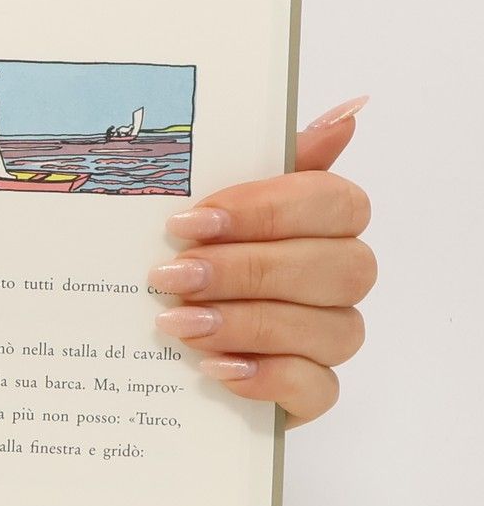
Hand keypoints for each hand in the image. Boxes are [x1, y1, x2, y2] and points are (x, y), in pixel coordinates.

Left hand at [150, 98, 373, 423]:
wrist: (157, 345)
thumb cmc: (195, 259)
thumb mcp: (211, 205)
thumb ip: (271, 159)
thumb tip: (348, 112)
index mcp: (324, 223)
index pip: (334, 203)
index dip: (266, 211)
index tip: (189, 222)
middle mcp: (339, 278)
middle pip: (335, 268)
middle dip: (246, 270)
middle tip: (171, 277)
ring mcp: (329, 337)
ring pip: (331, 329)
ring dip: (249, 324)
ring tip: (178, 324)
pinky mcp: (311, 392)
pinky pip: (319, 388)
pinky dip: (267, 378)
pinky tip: (215, 369)